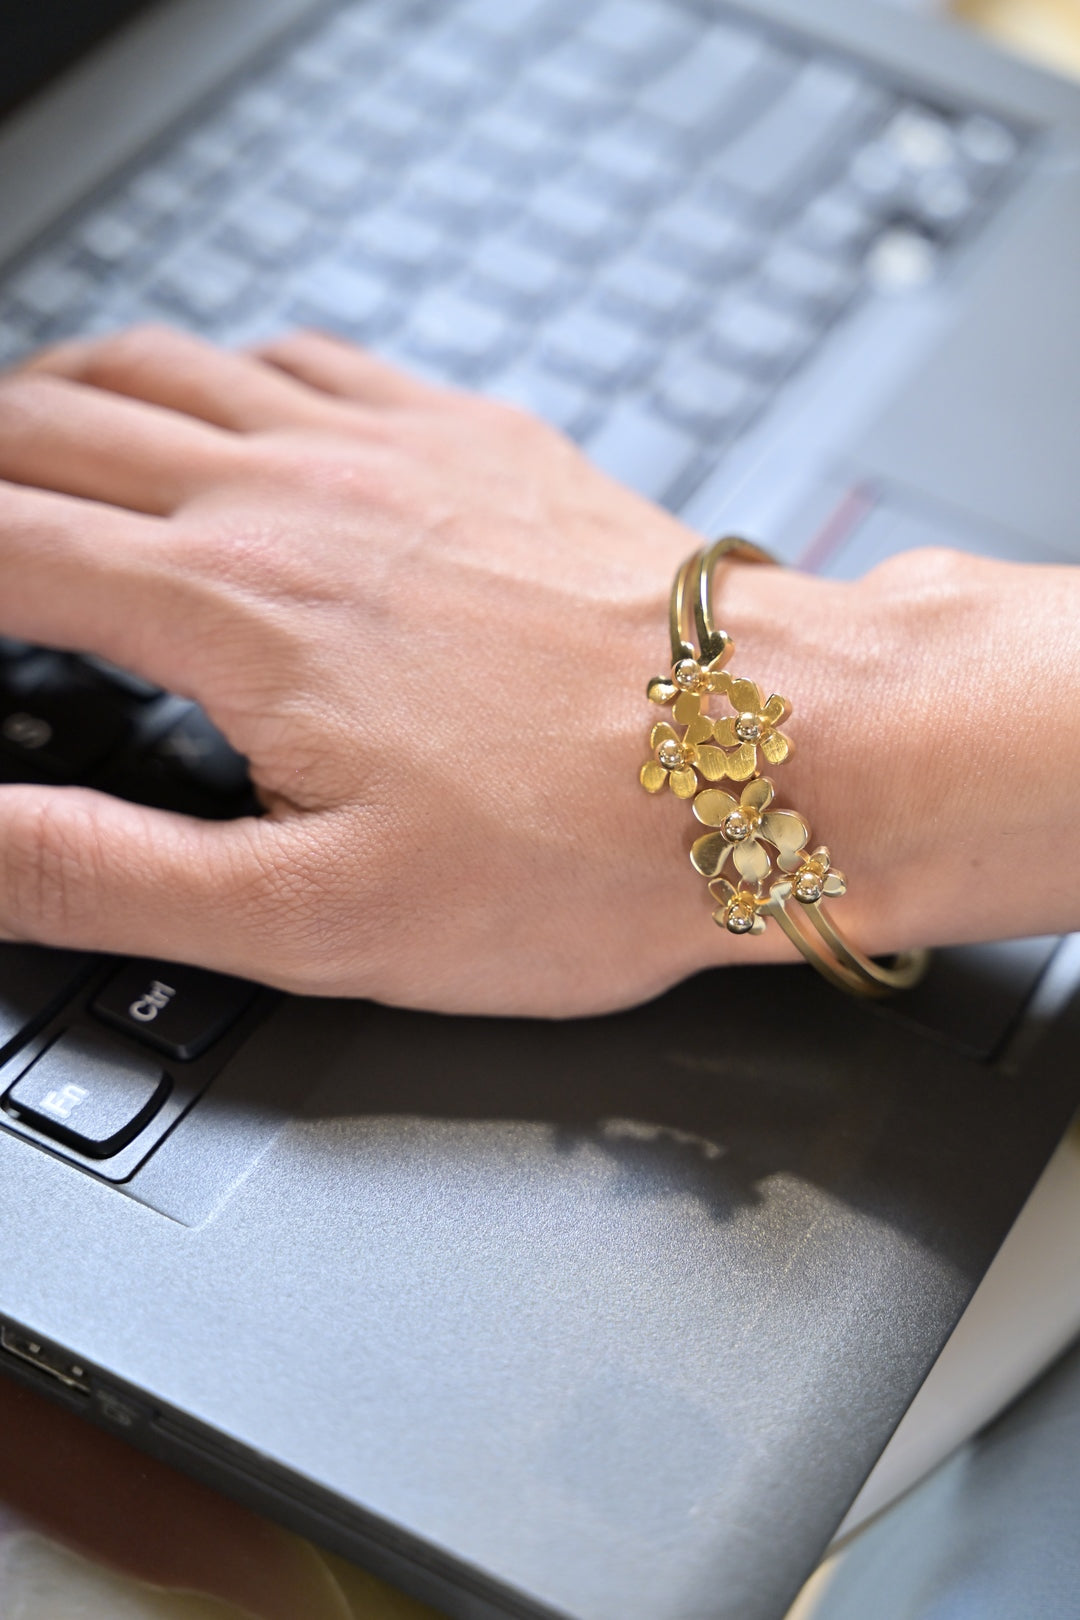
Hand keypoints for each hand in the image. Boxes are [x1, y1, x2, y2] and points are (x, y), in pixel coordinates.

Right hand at [0, 326, 1075, 1014]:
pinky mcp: (472, 435)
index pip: (2, 546)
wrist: (784, 755)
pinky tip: (224, 411)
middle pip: (54, 425)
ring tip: (34, 451)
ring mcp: (389, 445)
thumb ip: (110, 875)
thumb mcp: (320, 916)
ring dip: (67, 399)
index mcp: (234, 607)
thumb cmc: (581, 849)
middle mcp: (295, 493)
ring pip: (164, 364)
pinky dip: (219, 371)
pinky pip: (303, 352)